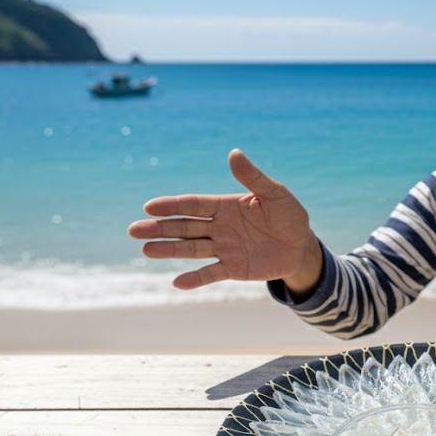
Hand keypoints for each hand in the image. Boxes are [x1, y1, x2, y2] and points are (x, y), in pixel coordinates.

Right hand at [127, 149, 322, 293]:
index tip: (150, 207)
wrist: (302, 246)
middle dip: (160, 228)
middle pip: (185, 227)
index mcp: (225, 206)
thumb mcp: (275, 194)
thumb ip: (253, 177)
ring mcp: (224, 248)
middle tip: (134, 230)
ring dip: (169, 250)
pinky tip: (177, 283)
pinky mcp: (233, 268)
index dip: (172, 206)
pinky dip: (195, 278)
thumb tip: (233, 153)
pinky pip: (211, 273)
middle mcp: (220, 227)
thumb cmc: (289, 216)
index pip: (193, 205)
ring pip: (192, 249)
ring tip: (146, 250)